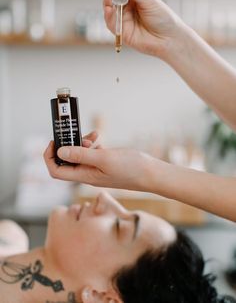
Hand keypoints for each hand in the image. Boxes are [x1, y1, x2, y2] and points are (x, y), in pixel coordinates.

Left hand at [44, 139, 158, 191]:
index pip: (57, 171)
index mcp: (85, 176)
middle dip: (68, 145)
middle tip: (75, 134)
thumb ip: (81, 154)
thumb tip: (59, 151)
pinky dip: (92, 143)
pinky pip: (91, 152)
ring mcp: (96, 169)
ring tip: (93, 135)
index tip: (54, 142)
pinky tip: (99, 136)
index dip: (50, 157)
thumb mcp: (104, 158)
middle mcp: (88, 174)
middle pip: (66, 161)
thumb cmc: (131, 169)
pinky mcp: (104, 163)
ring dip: (82, 142)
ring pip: (79, 154)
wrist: (151, 174)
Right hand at [102, 0, 185, 58]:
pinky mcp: (122, 32)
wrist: (168, 40)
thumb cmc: (163, 19)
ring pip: (109, 8)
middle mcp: (128, 8)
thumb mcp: (149, 1)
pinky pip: (111, 23)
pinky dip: (108, 15)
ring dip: (106, 1)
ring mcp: (124, 20)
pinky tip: (109, 9)